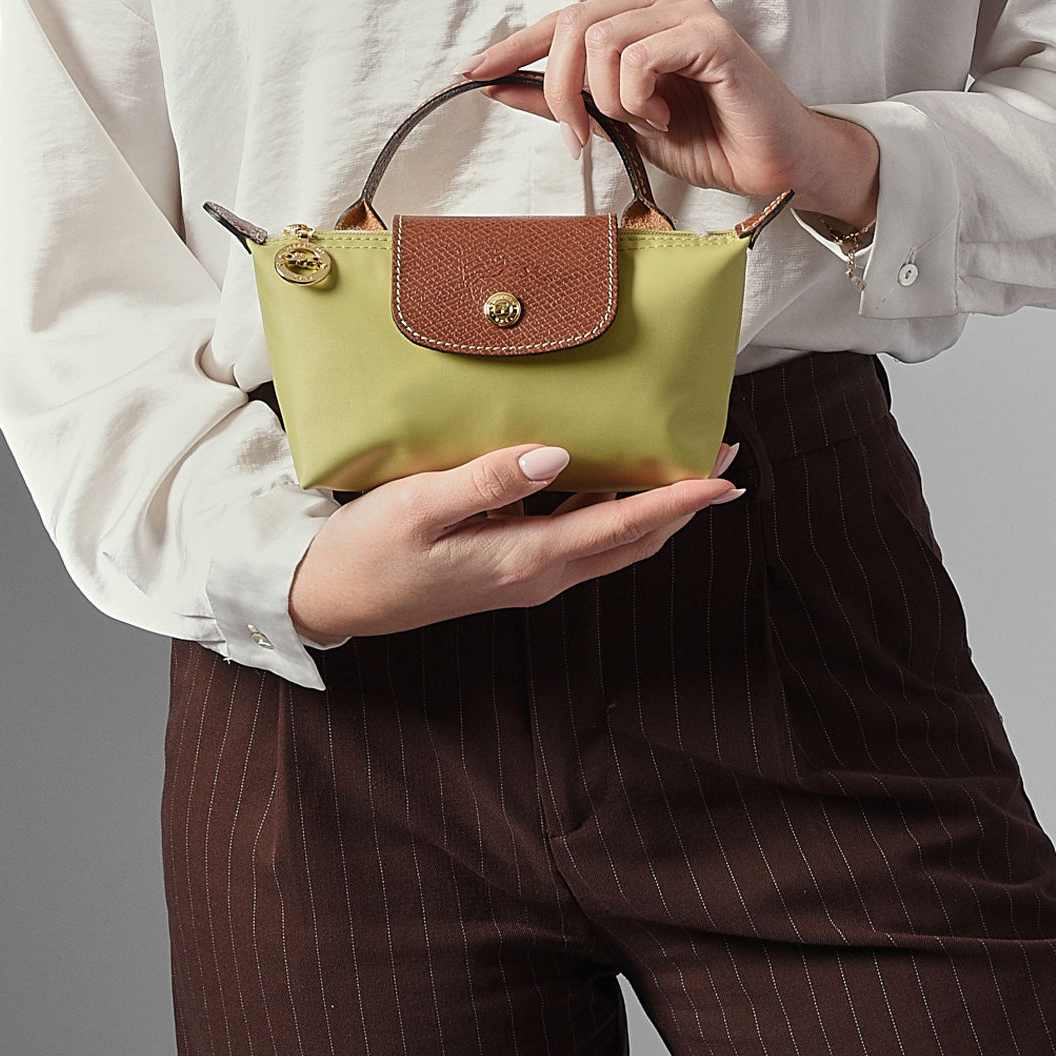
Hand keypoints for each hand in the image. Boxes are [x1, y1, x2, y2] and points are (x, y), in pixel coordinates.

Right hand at [288, 438, 743, 646]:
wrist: (330, 599)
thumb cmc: (367, 551)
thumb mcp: (419, 506)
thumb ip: (488, 479)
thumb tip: (556, 456)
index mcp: (525, 560)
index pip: (620, 526)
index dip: (676, 503)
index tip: (723, 478)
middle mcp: (539, 574)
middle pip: (631, 539)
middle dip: (683, 505)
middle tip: (726, 460)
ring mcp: (527, 576)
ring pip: (611, 542)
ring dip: (654, 509)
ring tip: (688, 467)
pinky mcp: (511, 568)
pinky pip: (580, 539)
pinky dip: (614, 513)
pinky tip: (614, 481)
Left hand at [454, 0, 878, 227]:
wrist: (775, 168)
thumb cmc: (709, 141)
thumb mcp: (621, 124)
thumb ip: (567, 101)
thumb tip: (502, 87)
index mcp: (642, 12)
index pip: (563, 17)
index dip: (515, 45)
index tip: (474, 72)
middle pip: (572, 23)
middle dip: (560, 87)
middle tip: (581, 134)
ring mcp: (689, 11)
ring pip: (600, 40)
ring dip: (607, 99)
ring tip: (642, 124)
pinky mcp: (711, 35)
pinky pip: (639, 57)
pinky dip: (638, 98)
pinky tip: (665, 117)